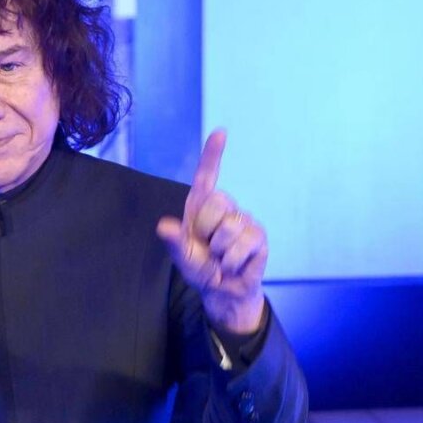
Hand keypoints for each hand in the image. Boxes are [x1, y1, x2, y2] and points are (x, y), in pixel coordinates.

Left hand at [155, 130, 266, 333]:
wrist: (222, 289)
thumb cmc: (199, 267)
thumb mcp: (182, 257)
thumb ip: (174, 242)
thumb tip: (164, 227)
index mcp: (201, 207)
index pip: (207, 176)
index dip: (213, 154)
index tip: (220, 132)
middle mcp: (224, 208)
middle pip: (216, 202)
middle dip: (205, 230)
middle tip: (207, 247)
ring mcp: (243, 220)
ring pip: (229, 228)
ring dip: (219, 251)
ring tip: (220, 258)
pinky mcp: (258, 236)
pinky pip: (242, 244)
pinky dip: (232, 261)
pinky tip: (234, 264)